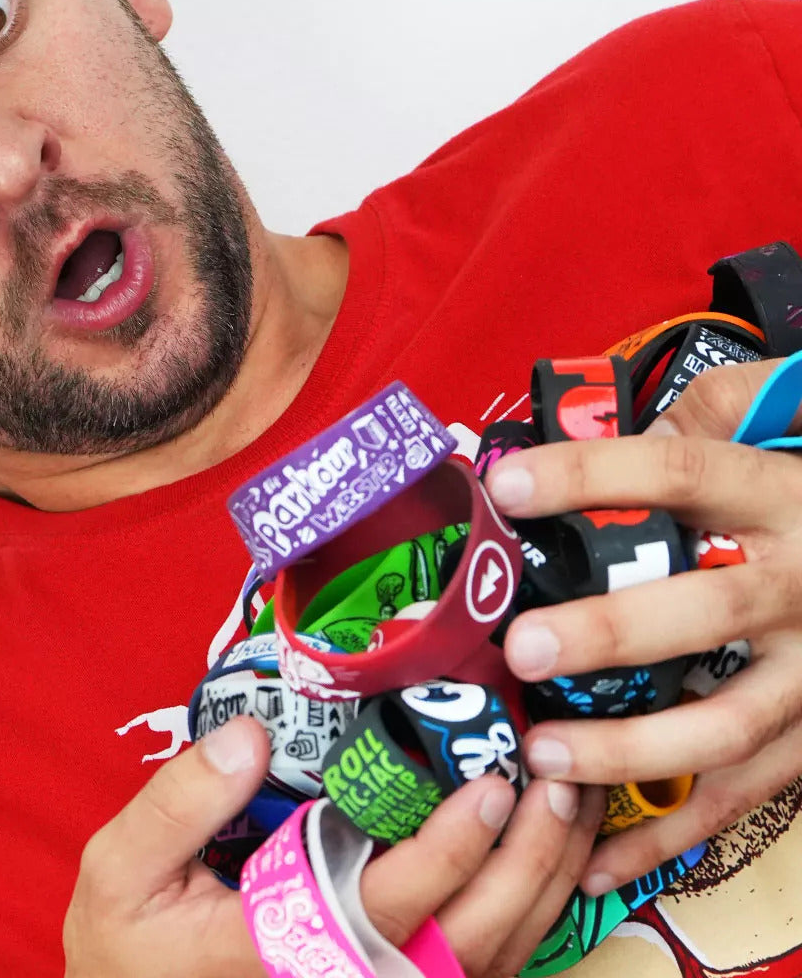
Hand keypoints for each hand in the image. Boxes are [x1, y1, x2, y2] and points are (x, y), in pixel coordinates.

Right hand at [63, 715, 603, 977]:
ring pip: (492, 958)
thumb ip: (179, 801)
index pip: (391, 909)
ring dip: (545, 882)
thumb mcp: (120, 870)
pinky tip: (550, 852)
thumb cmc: (131, 945)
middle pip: (470, 941)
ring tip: (572, 801)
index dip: (451, 850)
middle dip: (528, 862)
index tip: (492, 783)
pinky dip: (533, 910)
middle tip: (558, 778)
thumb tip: (250, 732)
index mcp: (286, 955)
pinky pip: (483, 963)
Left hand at [484, 360, 801, 897]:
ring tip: (542, 754)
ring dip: (631, 749)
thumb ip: (693, 418)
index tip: (506, 486)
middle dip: (613, 633)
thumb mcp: (770, 427)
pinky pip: (739, 800)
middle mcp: (800, 586)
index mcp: (777, 496)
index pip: (681, 473)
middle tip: (524, 645)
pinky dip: (668, 837)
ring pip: (728, 725)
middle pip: (709, 611)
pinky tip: (594, 860)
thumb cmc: (800, 490)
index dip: (592, 477)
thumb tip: (564, 425)